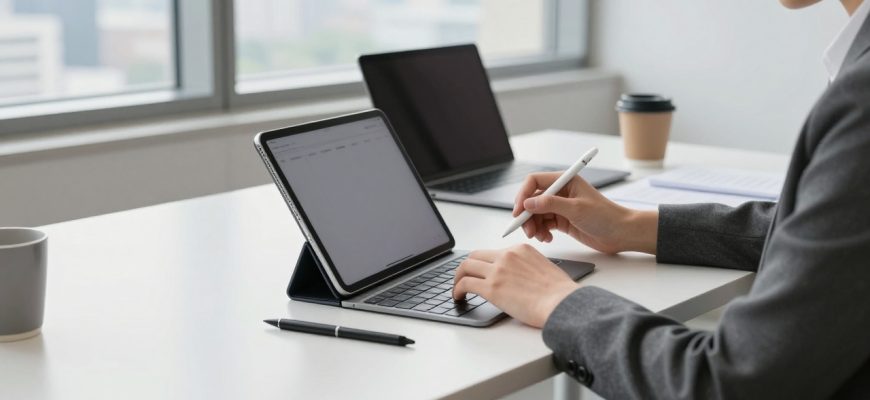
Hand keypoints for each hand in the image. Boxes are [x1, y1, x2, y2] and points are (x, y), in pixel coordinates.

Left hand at [452, 244, 579, 327]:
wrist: (562, 303)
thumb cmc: (559, 293)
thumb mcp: (543, 268)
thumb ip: (526, 268)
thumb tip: (515, 279)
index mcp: (520, 249)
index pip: (494, 252)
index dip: (484, 263)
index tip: (480, 272)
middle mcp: (507, 256)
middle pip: (475, 255)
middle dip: (466, 267)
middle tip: (462, 278)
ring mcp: (498, 271)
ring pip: (466, 267)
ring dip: (457, 277)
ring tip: (457, 288)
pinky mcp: (491, 288)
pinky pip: (465, 283)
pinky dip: (457, 289)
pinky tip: (458, 297)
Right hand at [514, 172, 657, 253]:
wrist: (621, 233)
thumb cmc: (606, 216)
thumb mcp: (576, 209)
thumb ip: (551, 204)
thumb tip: (528, 203)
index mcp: (565, 181)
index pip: (535, 181)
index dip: (523, 194)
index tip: (519, 211)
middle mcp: (561, 192)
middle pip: (532, 200)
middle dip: (527, 215)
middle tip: (528, 231)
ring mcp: (561, 206)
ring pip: (536, 214)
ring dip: (534, 226)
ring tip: (540, 237)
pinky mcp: (562, 220)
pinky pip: (544, 224)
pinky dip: (542, 232)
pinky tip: (548, 239)